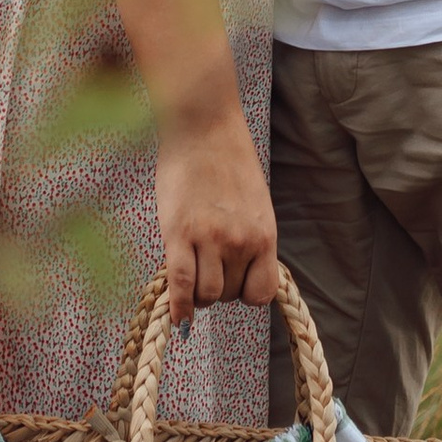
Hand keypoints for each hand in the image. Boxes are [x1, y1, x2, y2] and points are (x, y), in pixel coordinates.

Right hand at [155, 90, 278, 318]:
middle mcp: (242, 241)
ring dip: (197, 295)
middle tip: (206, 267)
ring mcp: (211, 238)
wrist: (203, 125)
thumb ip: (248, 237)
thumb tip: (237, 272)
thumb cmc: (226, 160)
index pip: (262, 293)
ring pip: (206, 295)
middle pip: (229, 295)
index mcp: (264, 234)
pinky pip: (181, 285)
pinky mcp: (180, 232)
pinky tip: (177, 316)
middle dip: (218, 289)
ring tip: (191, 272)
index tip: (233, 283)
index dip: (245, 293)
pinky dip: (179, 306)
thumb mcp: (252, 203)